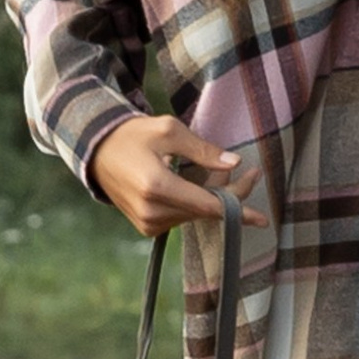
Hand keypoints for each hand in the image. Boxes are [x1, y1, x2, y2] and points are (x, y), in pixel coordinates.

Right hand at [93, 115, 263, 241]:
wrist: (96, 151)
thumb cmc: (133, 135)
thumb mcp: (168, 131)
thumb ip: (202, 149)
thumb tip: (234, 162)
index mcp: (156, 186)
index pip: (207, 205)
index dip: (237, 207)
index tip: (262, 215)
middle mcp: (151, 212)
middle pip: (206, 211)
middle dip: (231, 194)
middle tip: (251, 174)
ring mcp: (148, 223)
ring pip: (196, 215)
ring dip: (213, 197)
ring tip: (222, 171)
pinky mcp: (146, 227)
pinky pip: (182, 217)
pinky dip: (196, 203)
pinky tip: (200, 184)